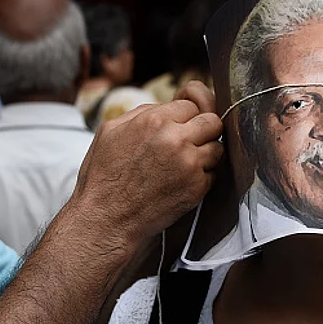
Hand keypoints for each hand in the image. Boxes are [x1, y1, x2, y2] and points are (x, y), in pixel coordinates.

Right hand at [68, 82, 222, 250]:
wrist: (107, 219)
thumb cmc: (105, 177)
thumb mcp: (111, 131)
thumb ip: (143, 113)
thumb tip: (168, 106)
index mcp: (154, 120)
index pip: (190, 105)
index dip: (185, 117)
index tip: (179, 128)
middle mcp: (176, 139)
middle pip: (213, 121)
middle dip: (204, 130)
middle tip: (191, 143)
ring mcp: (190, 164)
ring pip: (218, 148)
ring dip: (206, 155)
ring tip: (184, 165)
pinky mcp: (197, 187)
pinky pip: (214, 173)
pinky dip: (202, 177)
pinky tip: (181, 182)